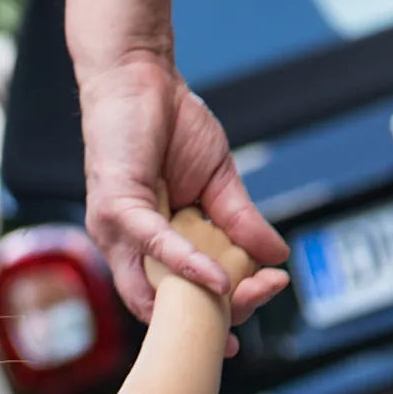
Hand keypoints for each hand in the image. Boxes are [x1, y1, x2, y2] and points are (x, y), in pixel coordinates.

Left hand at [80, 52, 289, 323]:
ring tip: (245, 294)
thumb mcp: (217, 180)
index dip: (212, 317)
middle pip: (167, 307)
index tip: (248, 320)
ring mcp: (117, 233)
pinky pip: (153, 244)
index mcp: (149, 249)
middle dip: (216, 314)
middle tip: (261, 297)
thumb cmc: (169, 124)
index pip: (178, 300)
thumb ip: (241, 221)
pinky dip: (186, 263)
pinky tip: (217, 277)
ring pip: (157, 286)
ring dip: (203, 298)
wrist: (139, 73)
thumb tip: (276, 256)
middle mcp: (127, 249)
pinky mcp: (117, 207)